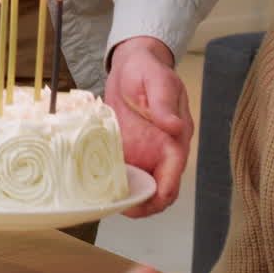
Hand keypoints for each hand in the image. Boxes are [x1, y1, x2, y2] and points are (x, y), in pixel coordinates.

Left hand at [106, 36, 191, 216]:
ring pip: (140, 187)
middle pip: (158, 189)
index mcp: (175, 139)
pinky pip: (123, 174)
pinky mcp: (127, 150)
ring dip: (127, 198)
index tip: (146, 203)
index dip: (162, 193)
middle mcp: (162, 152)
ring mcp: (144, 153)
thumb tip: (175, 127)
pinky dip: (113, 184)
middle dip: (143, 205)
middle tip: (119, 208)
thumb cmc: (147, 70)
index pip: (174, 175)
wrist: (131, 64)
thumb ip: (164, 104)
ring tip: (105, 202)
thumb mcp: (156, 82)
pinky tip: (97, 187)